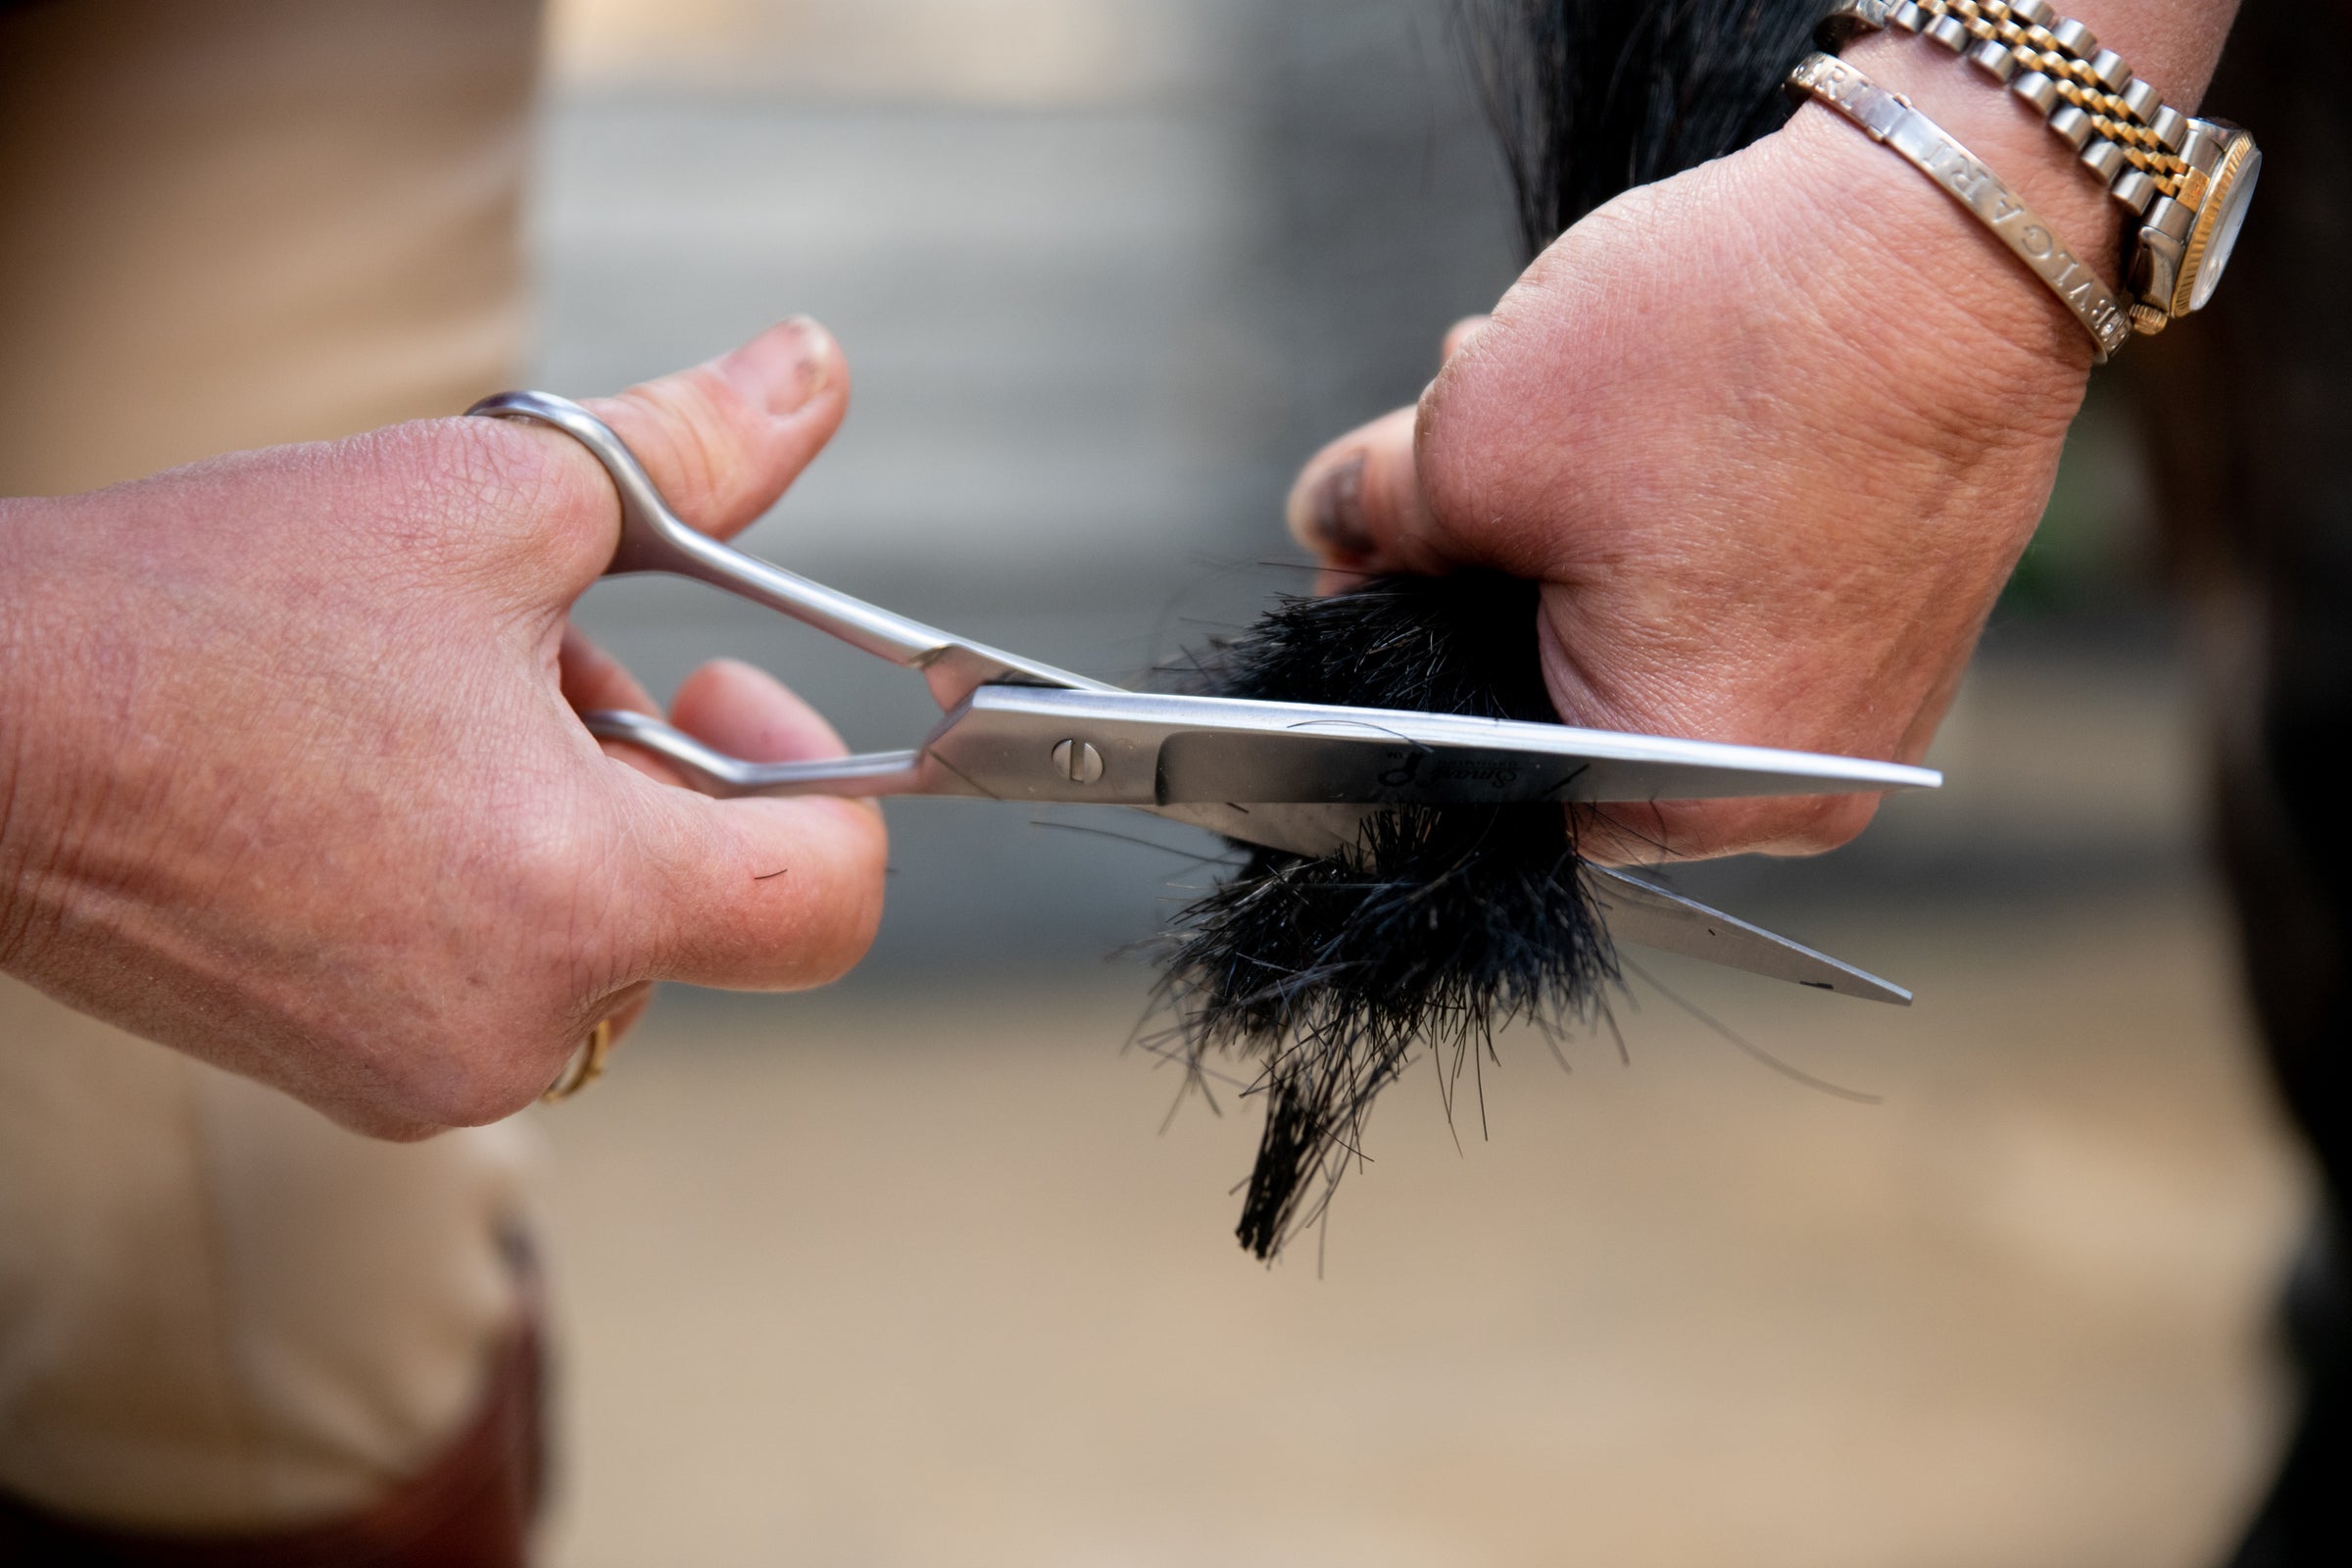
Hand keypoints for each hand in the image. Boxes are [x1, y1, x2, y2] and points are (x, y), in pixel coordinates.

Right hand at [0, 320, 886, 1137]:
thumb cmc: (208, 613)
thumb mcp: (489, 499)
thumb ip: (693, 456)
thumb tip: (815, 372)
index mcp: (576, 896)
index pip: (828, 905)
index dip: (828, 791)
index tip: (728, 691)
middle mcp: (516, 1026)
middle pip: (703, 906)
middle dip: (653, 768)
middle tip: (531, 657)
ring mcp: (425, 1075)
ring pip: (597, 939)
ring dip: (562, 819)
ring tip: (425, 713)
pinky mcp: (348, 1079)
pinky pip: (497, 980)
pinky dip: (483, 885)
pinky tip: (373, 787)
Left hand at [1283, 13, 2228, 865]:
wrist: (1962, 224)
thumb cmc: (1739, 344)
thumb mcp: (1480, 433)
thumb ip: (1378, 514)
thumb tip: (1331, 524)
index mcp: (1679, 789)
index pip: (1479, 777)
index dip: (1399, 667)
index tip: (1360, 577)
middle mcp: (1789, 795)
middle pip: (1559, 712)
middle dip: (1482, 584)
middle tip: (1439, 476)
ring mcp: (1860, 720)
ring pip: (1645, 649)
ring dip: (1566, 539)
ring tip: (1549, 420)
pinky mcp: (1897, 633)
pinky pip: (1736, 613)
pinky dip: (1664, 533)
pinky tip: (1635, 429)